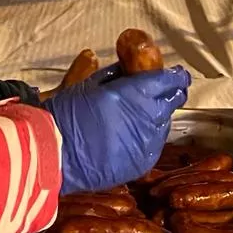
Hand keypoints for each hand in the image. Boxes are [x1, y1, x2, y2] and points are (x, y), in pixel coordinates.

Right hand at [45, 64, 191, 194]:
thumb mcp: (89, 85)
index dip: (176, 77)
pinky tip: (132, 137)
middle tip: (161, 93)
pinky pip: (153, 146)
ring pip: (163, 125)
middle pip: (172, 102)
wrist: (54, 155)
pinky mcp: (142, 164)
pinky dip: (147, 139)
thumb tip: (130, 68)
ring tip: (139, 117)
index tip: (177, 75)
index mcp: (136, 93)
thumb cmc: (67, 116)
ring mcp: (147, 143)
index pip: (170, 81)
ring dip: (157, 118)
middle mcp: (148, 117)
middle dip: (169, 95)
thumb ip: (115, 75)